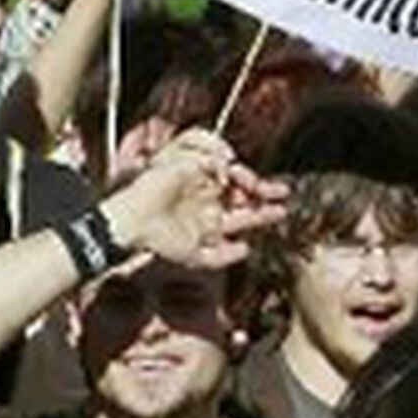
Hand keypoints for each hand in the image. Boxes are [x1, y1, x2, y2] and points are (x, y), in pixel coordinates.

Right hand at [104, 131, 286, 271]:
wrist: (136, 224)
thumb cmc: (161, 243)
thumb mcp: (197, 258)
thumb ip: (223, 258)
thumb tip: (247, 250)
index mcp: (213, 221)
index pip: (246, 215)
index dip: (265, 213)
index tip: (281, 211)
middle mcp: (211, 200)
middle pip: (245, 191)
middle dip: (264, 190)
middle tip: (280, 192)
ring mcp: (202, 183)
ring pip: (234, 173)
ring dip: (247, 177)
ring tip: (252, 184)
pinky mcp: (189, 166)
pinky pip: (215, 159)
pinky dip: (223, 162)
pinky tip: (227, 173)